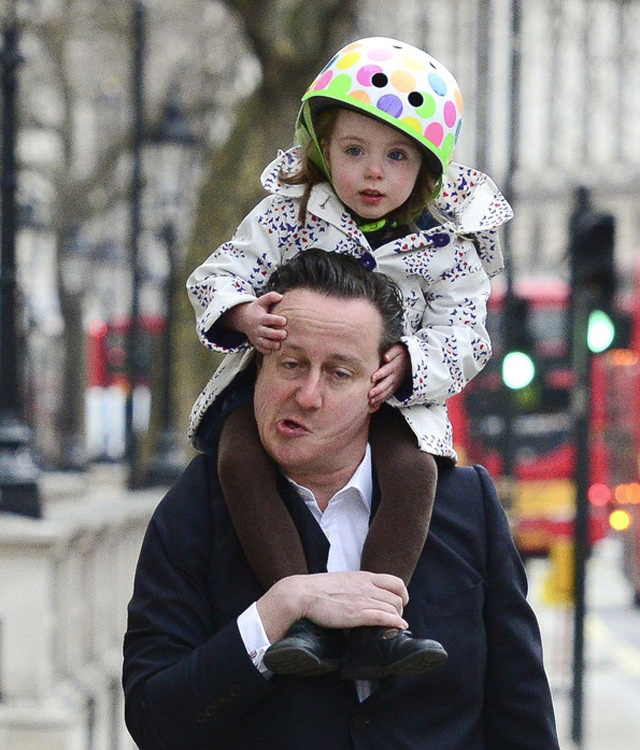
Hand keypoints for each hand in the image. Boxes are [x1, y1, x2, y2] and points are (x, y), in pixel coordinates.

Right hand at [223, 292, 286, 353]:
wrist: (244, 319)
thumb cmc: (257, 309)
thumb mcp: (261, 301)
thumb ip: (271, 297)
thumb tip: (281, 296)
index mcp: (260, 318)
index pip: (268, 319)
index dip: (276, 320)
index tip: (284, 320)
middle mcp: (257, 328)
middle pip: (266, 333)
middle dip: (275, 334)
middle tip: (284, 334)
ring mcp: (256, 337)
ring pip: (264, 343)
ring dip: (272, 345)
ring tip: (280, 344)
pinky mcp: (257, 344)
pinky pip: (261, 350)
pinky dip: (267, 351)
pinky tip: (274, 349)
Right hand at [256, 571, 408, 643]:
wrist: (303, 593)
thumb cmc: (318, 589)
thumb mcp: (343, 581)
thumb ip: (355, 587)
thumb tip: (360, 597)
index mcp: (364, 577)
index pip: (396, 582)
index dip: (402, 594)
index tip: (399, 604)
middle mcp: (367, 586)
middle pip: (397, 598)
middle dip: (400, 610)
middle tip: (394, 619)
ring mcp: (363, 600)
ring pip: (393, 608)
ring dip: (397, 619)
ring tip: (394, 627)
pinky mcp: (357, 614)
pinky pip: (384, 617)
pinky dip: (395, 623)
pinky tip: (399, 628)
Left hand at [368, 344, 410, 407]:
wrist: (412, 360)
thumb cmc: (401, 353)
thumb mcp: (398, 349)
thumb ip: (392, 352)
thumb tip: (386, 357)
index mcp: (394, 366)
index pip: (387, 370)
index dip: (380, 374)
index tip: (372, 378)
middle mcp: (395, 376)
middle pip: (386, 383)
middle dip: (378, 390)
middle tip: (370, 394)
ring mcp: (395, 383)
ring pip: (387, 391)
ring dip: (379, 397)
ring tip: (371, 402)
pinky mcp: (395, 387)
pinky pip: (389, 395)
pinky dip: (382, 400)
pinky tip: (374, 405)